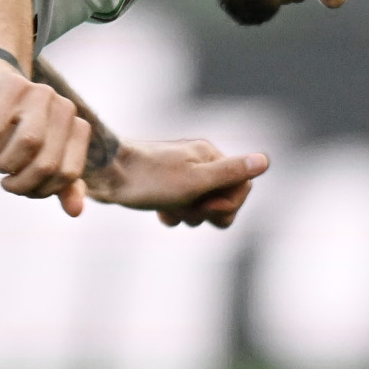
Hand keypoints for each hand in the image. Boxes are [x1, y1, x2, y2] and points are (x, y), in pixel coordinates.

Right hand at [0, 55, 90, 215]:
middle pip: (48, 163)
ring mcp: (39, 93)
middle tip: (7, 185)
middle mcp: (64, 107)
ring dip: (7, 165)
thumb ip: (62, 185)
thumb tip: (75, 212)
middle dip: (22, 184)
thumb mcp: (42, 157)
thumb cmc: (21, 128)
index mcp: (77, 127)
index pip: (68, 174)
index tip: (27, 191)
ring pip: (29, 142)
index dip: (44, 190)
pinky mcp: (12, 85)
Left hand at [96, 137, 268, 227]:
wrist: (104, 176)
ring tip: (169, 207)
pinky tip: (161, 212)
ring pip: (202, 207)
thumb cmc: (149, 179)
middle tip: (185, 206)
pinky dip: (174, 214)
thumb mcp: (195, 181)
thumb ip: (231, 173)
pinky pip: (182, 208)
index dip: (227, 205)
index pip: (243, 187)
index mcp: (210, 155)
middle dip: (206, 211)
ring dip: (188, 214)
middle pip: (224, 199)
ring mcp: (181, 173)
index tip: (205, 205)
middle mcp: (198, 160)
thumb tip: (265, 160)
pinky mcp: (164, 185)